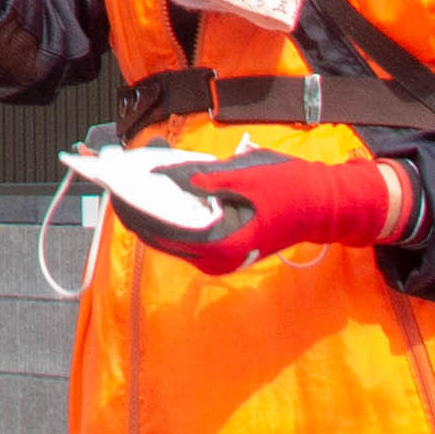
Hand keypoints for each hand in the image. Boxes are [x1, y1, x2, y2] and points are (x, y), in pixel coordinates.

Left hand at [117, 152, 399, 275]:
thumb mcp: (241, 174)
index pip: (159, 228)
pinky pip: (185, 232)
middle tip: (114, 178)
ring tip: (131, 180)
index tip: (111, 184)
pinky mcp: (222, 249)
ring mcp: (218, 257)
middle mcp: (214, 259)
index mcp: (218, 244)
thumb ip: (199, 178)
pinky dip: (170, 213)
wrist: (323, 205)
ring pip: (170, 234)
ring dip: (151, 209)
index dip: (132, 205)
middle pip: (160, 234)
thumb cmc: (287, 187)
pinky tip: (159, 189)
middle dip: (136, 206)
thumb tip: (161, 177)